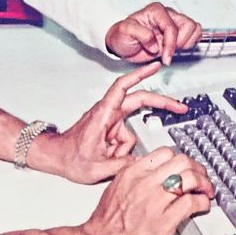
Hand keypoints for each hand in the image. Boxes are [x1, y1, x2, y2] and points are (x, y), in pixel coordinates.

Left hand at [31, 62, 188, 183]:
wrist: (56, 158)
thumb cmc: (69, 157)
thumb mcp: (96, 168)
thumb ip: (121, 165)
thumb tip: (141, 160)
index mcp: (103, 115)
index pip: (122, 87)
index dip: (140, 74)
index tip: (155, 66)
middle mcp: (107, 113)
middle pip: (138, 101)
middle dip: (160, 103)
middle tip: (180, 107)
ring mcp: (109, 120)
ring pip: (131, 130)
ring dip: (124, 147)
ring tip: (107, 158)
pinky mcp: (110, 128)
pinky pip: (125, 138)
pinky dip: (121, 149)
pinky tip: (108, 156)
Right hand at [78, 147, 212, 234]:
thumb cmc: (105, 224)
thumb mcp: (116, 187)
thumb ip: (135, 176)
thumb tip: (153, 172)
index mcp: (132, 173)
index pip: (166, 153)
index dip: (181, 160)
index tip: (187, 167)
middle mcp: (144, 183)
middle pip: (182, 162)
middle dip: (197, 169)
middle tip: (202, 178)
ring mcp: (155, 202)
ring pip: (190, 179)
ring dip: (204, 184)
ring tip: (206, 191)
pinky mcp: (164, 222)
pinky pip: (191, 203)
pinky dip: (202, 203)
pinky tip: (202, 206)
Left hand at [105, 3, 201, 64]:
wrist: (122, 43)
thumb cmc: (122, 35)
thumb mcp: (125, 31)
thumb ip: (141, 34)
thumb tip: (156, 43)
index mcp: (155, 11)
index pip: (171, 26)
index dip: (170, 43)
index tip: (165, 55)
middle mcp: (166, 15)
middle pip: (188, 25)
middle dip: (180, 42)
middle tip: (168, 51)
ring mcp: (173, 24)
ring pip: (194, 29)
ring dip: (186, 43)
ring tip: (172, 50)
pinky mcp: (176, 34)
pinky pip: (193, 35)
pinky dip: (188, 44)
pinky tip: (175, 50)